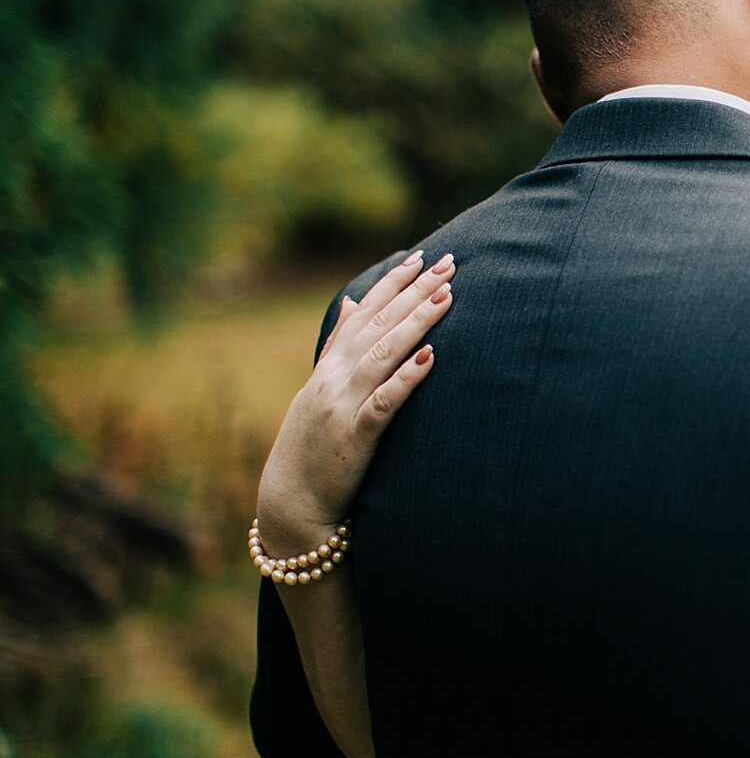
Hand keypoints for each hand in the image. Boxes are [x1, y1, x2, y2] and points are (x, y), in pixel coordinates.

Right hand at [256, 251, 455, 551]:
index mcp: (330, 366)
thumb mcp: (319, 388)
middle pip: (380, 325)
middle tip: (450, 263)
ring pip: (384, 355)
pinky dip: (406, 378)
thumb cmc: (313, 444)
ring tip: (446, 297)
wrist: (292, 501)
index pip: (366, 313)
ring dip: (416, 323)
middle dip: (415, 291)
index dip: (394, 283)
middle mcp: (335, 378)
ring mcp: (343, 405)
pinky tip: (430, 357)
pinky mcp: (355, 436)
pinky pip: (384, 403)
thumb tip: (352, 301)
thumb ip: (337, 345)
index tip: (422, 256)